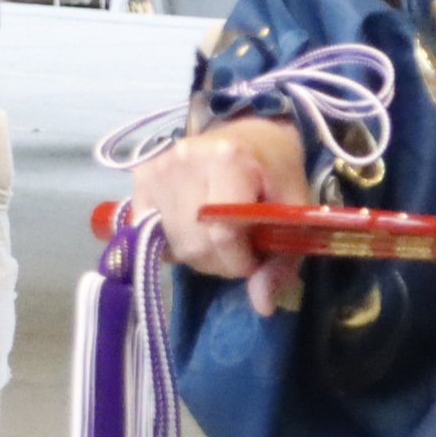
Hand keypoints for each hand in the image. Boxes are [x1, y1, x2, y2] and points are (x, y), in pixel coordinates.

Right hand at [129, 119, 312, 314]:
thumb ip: (283, 258)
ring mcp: (159, 167)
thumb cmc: (276, 170)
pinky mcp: (142, 175)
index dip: (240, 260)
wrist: (251, 131)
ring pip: (173, 244)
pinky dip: (173, 239)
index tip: (254, 258)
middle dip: (220, 261)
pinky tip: (191, 225)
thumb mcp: (293, 209)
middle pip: (195, 244)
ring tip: (216, 235)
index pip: (223, 234)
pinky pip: (150, 231)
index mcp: (229, 159)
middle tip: (238, 247)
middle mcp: (187, 159)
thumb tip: (262, 305)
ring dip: (198, 253)